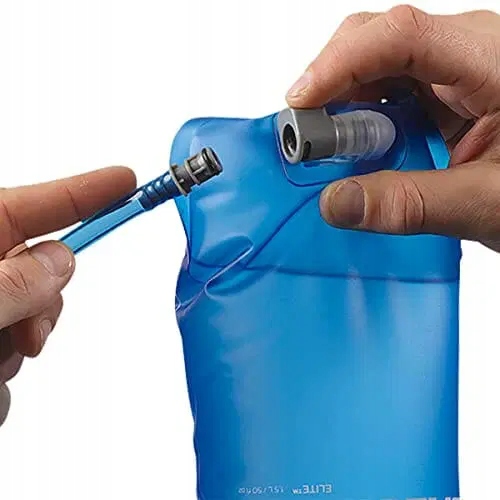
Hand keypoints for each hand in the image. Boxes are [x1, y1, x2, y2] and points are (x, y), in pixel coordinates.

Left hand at [0, 166, 135, 426]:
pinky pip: (6, 369)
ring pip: (26, 328)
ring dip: (10, 355)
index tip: (125, 181)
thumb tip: (60, 262)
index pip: (44, 204)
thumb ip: (14, 280)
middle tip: (28, 337)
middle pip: (42, 275)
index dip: (90, 191)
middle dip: (43, 308)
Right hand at [286, 7, 499, 250]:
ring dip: (339, 109)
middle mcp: (465, 54)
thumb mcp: (489, 202)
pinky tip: (354, 152)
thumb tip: (338, 202)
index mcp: (492, 60)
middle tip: (307, 140)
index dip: (339, 64)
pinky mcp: (436, 97)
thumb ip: (414, 204)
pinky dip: (357, 124)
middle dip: (329, 88)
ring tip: (327, 152)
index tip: (300, 105)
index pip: (401, 36)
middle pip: (374, 43)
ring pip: (371, 70)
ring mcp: (448, 73)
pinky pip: (382, 96)